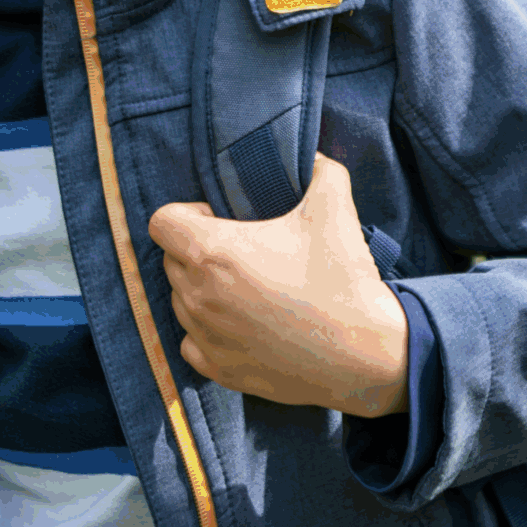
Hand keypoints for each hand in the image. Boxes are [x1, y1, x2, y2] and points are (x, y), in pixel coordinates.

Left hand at [148, 155, 409, 418]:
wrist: (364, 354)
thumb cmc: (343, 279)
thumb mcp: (333, 207)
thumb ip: (317, 168)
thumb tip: (309, 157)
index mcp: (213, 252)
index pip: (161, 222)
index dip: (187, 212)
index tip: (219, 218)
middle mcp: (197, 296)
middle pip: (171, 261)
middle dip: (197, 250)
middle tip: (242, 250)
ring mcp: (205, 336)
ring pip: (181, 301)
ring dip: (203, 289)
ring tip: (247, 287)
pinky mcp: (219, 369)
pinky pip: (192, 341)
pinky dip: (209, 330)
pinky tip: (244, 322)